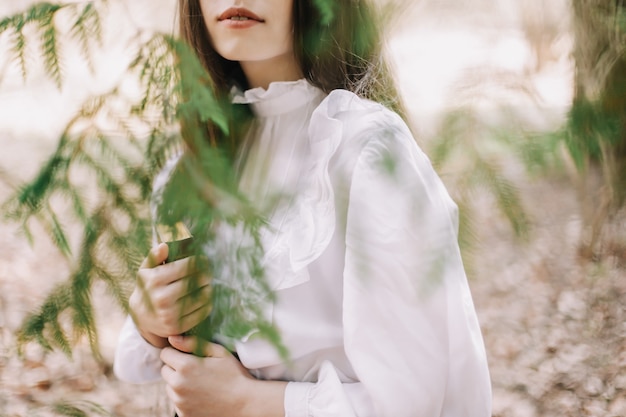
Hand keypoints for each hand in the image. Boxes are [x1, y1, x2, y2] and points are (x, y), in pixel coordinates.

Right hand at [129, 243, 211, 346]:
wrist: (141, 318)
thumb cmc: (148, 288)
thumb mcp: (146, 270)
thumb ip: (154, 256)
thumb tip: (165, 246)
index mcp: (154, 280)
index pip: (187, 266)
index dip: (198, 262)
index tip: (203, 260)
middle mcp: (162, 298)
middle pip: (197, 281)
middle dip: (205, 274)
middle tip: (207, 272)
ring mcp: (170, 314)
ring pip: (203, 296)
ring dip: (208, 288)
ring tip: (205, 285)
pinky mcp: (178, 327)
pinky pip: (203, 311)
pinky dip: (207, 303)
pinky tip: (203, 298)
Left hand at [161, 336, 285, 416]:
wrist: (245, 403)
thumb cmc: (235, 375)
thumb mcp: (219, 352)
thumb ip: (193, 343)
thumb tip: (172, 338)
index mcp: (186, 366)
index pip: (165, 353)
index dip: (176, 352)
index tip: (188, 355)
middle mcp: (178, 384)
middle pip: (165, 370)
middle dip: (176, 367)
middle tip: (196, 369)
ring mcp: (179, 401)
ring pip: (170, 387)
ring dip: (179, 383)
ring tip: (200, 383)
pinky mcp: (183, 414)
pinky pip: (177, 401)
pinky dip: (184, 398)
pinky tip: (201, 395)